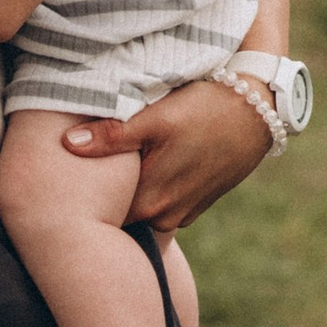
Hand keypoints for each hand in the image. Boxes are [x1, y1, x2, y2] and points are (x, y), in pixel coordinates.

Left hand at [62, 76, 270, 233]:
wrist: (259, 111)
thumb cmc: (206, 109)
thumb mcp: (155, 118)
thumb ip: (110, 136)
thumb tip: (67, 144)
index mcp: (150, 200)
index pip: (101, 213)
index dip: (85, 195)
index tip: (67, 181)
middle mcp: (166, 216)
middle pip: (120, 212)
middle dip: (106, 194)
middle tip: (85, 171)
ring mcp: (184, 213)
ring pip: (143, 207)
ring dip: (132, 190)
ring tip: (119, 165)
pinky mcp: (197, 204)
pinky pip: (163, 202)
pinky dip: (154, 188)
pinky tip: (149, 165)